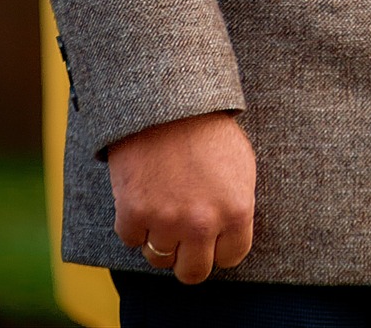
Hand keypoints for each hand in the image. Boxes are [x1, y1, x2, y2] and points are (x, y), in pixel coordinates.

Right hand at [109, 112, 255, 282]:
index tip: (210, 232)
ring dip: (158, 235)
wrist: (165, 97)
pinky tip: (142, 193)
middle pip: (193, 271)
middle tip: (182, 233)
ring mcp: (166, 220)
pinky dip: (133, 222)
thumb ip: (236, 205)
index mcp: (236, 210)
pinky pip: (131, 239)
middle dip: (188, 255)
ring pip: (159, 257)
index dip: (219, 244)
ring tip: (161, 202)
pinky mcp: (133, 213)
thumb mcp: (239, 164)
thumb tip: (229, 237)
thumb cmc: (206, 127)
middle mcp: (203, 223)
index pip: (230, 257)